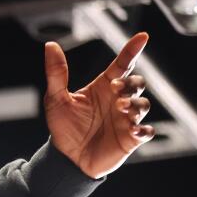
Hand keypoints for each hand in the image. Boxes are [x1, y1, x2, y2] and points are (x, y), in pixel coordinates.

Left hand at [43, 32, 155, 178]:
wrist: (66, 159)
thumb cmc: (64, 127)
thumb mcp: (56, 99)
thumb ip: (56, 73)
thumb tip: (50, 46)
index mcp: (104, 87)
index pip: (123, 64)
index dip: (132, 50)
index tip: (142, 37)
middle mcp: (118, 100)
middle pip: (137, 83)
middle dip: (130, 83)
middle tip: (116, 89)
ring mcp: (126, 119)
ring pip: (144, 105)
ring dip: (136, 104)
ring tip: (121, 108)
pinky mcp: (130, 139)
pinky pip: (147, 132)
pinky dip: (144, 129)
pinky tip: (134, 130)